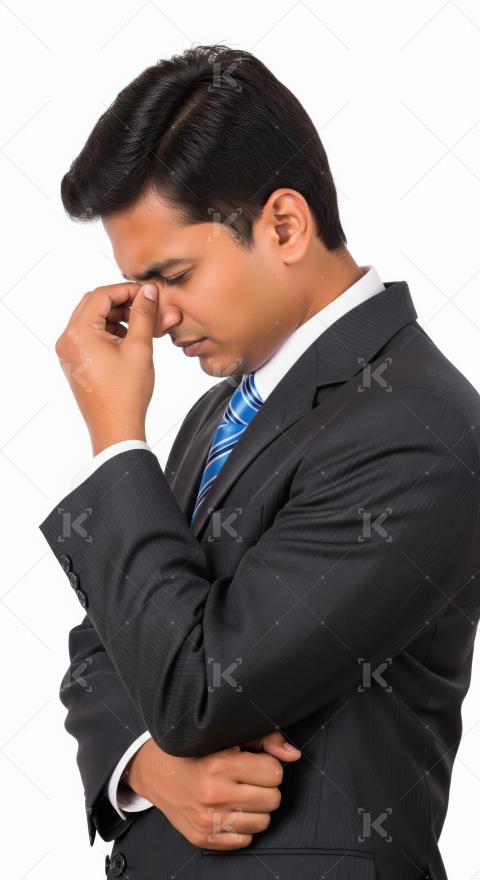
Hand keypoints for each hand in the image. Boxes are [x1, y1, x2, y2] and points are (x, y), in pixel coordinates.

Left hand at [54, 281, 158, 453]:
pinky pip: (89, 336)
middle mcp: (67, 340)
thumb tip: (148, 291)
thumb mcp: (139, 347)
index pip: (102, 295)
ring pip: (92, 320)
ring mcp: (68, 352)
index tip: (148, 294)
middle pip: (94, 304)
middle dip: (122, 303)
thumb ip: (143, 314)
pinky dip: (108, 332)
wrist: (116, 427)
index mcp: (79, 333)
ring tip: (141, 328)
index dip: (127, 290)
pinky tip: (129, 341)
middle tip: (146, 309)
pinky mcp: (74, 362)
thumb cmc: (126, 393)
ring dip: (116, 318)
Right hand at [124, 732, 300, 849]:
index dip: (268, 765)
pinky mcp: (203, 838)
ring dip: (256, 808)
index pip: (274, 772)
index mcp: (220, 763)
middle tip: (248, 779)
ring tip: (239, 793)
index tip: (255, 762)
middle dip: (265, 787)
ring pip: (263, 822)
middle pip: (273, 799)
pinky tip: (228, 809)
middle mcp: (214, 793)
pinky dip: (242, 826)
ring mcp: (208, 819)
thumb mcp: (226, 736)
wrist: (155, 771)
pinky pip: (245, 839)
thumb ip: (264, 740)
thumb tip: (293, 755)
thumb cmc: (195, 750)